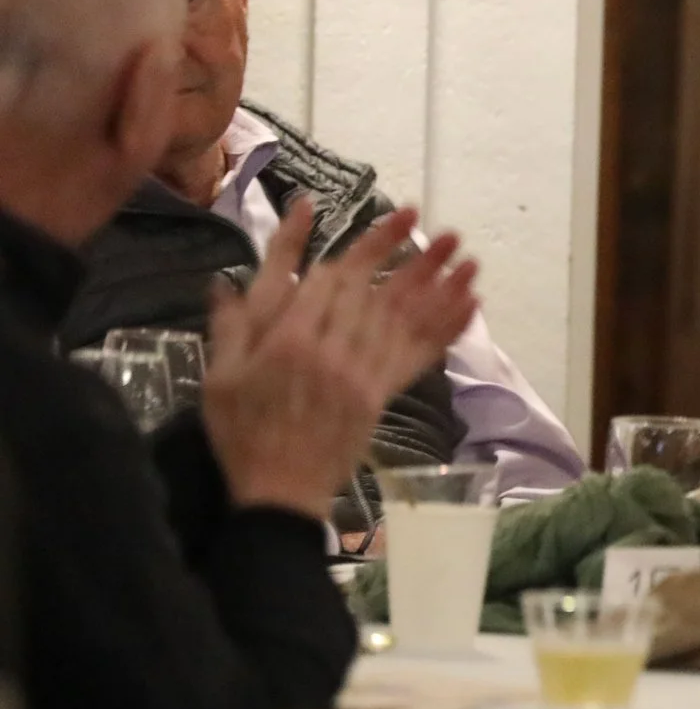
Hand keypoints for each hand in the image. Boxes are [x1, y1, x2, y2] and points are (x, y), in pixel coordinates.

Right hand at [203, 200, 482, 518]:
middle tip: (440, 226)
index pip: (331, 279)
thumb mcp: (219, 378)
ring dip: (438, 285)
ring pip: (404, 318)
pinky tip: (470, 305)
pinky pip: (417, 356)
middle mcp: (331, 352)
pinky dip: (445, 329)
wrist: (277, 490)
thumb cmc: (242, 432)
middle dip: (410, 256)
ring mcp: (361, 375)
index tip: (388, 218)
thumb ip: (229, 327)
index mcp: (287, 341)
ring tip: (467, 255)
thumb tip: (224, 281)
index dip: (364, 245)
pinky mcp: (380, 395)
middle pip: (374, 292)